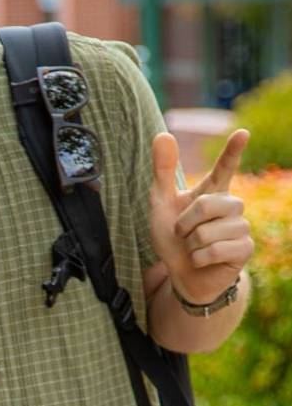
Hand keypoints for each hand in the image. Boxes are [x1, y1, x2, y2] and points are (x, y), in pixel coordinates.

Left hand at [147, 130, 253, 305]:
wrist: (182, 273)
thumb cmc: (173, 238)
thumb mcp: (161, 204)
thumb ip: (162, 171)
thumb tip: (163, 134)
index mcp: (212, 193)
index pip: (225, 168)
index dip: (233, 151)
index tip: (242, 132)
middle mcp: (231, 206)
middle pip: (208, 204)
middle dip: (185, 222)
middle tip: (182, 233)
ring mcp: (241, 227)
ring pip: (210, 230)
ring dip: (191, 243)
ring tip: (194, 247)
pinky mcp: (245, 249)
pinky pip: (215, 249)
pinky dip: (198, 257)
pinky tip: (202, 260)